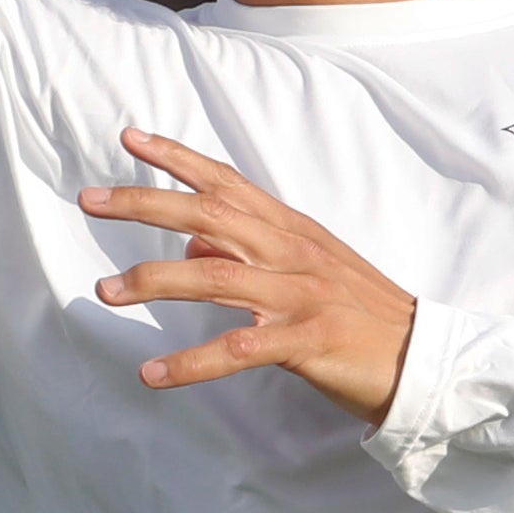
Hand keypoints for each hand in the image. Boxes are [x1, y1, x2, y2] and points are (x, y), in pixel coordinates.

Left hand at [83, 127, 416, 424]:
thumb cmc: (360, 312)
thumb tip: (189, 241)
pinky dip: (191, 363)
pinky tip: (152, 375)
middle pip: (209, 214)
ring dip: (154, 282)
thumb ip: (247, 251)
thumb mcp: (306, 269)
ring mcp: (300, 294)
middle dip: (145, 203)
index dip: (177, 157)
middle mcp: (292, 251)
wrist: (424, 357)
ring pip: (215, 276)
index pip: (226, 181)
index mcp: (290, 230)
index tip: (130, 137)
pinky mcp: (308, 342)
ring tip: (105, 291)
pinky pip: (239, 349)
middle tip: (90, 199)